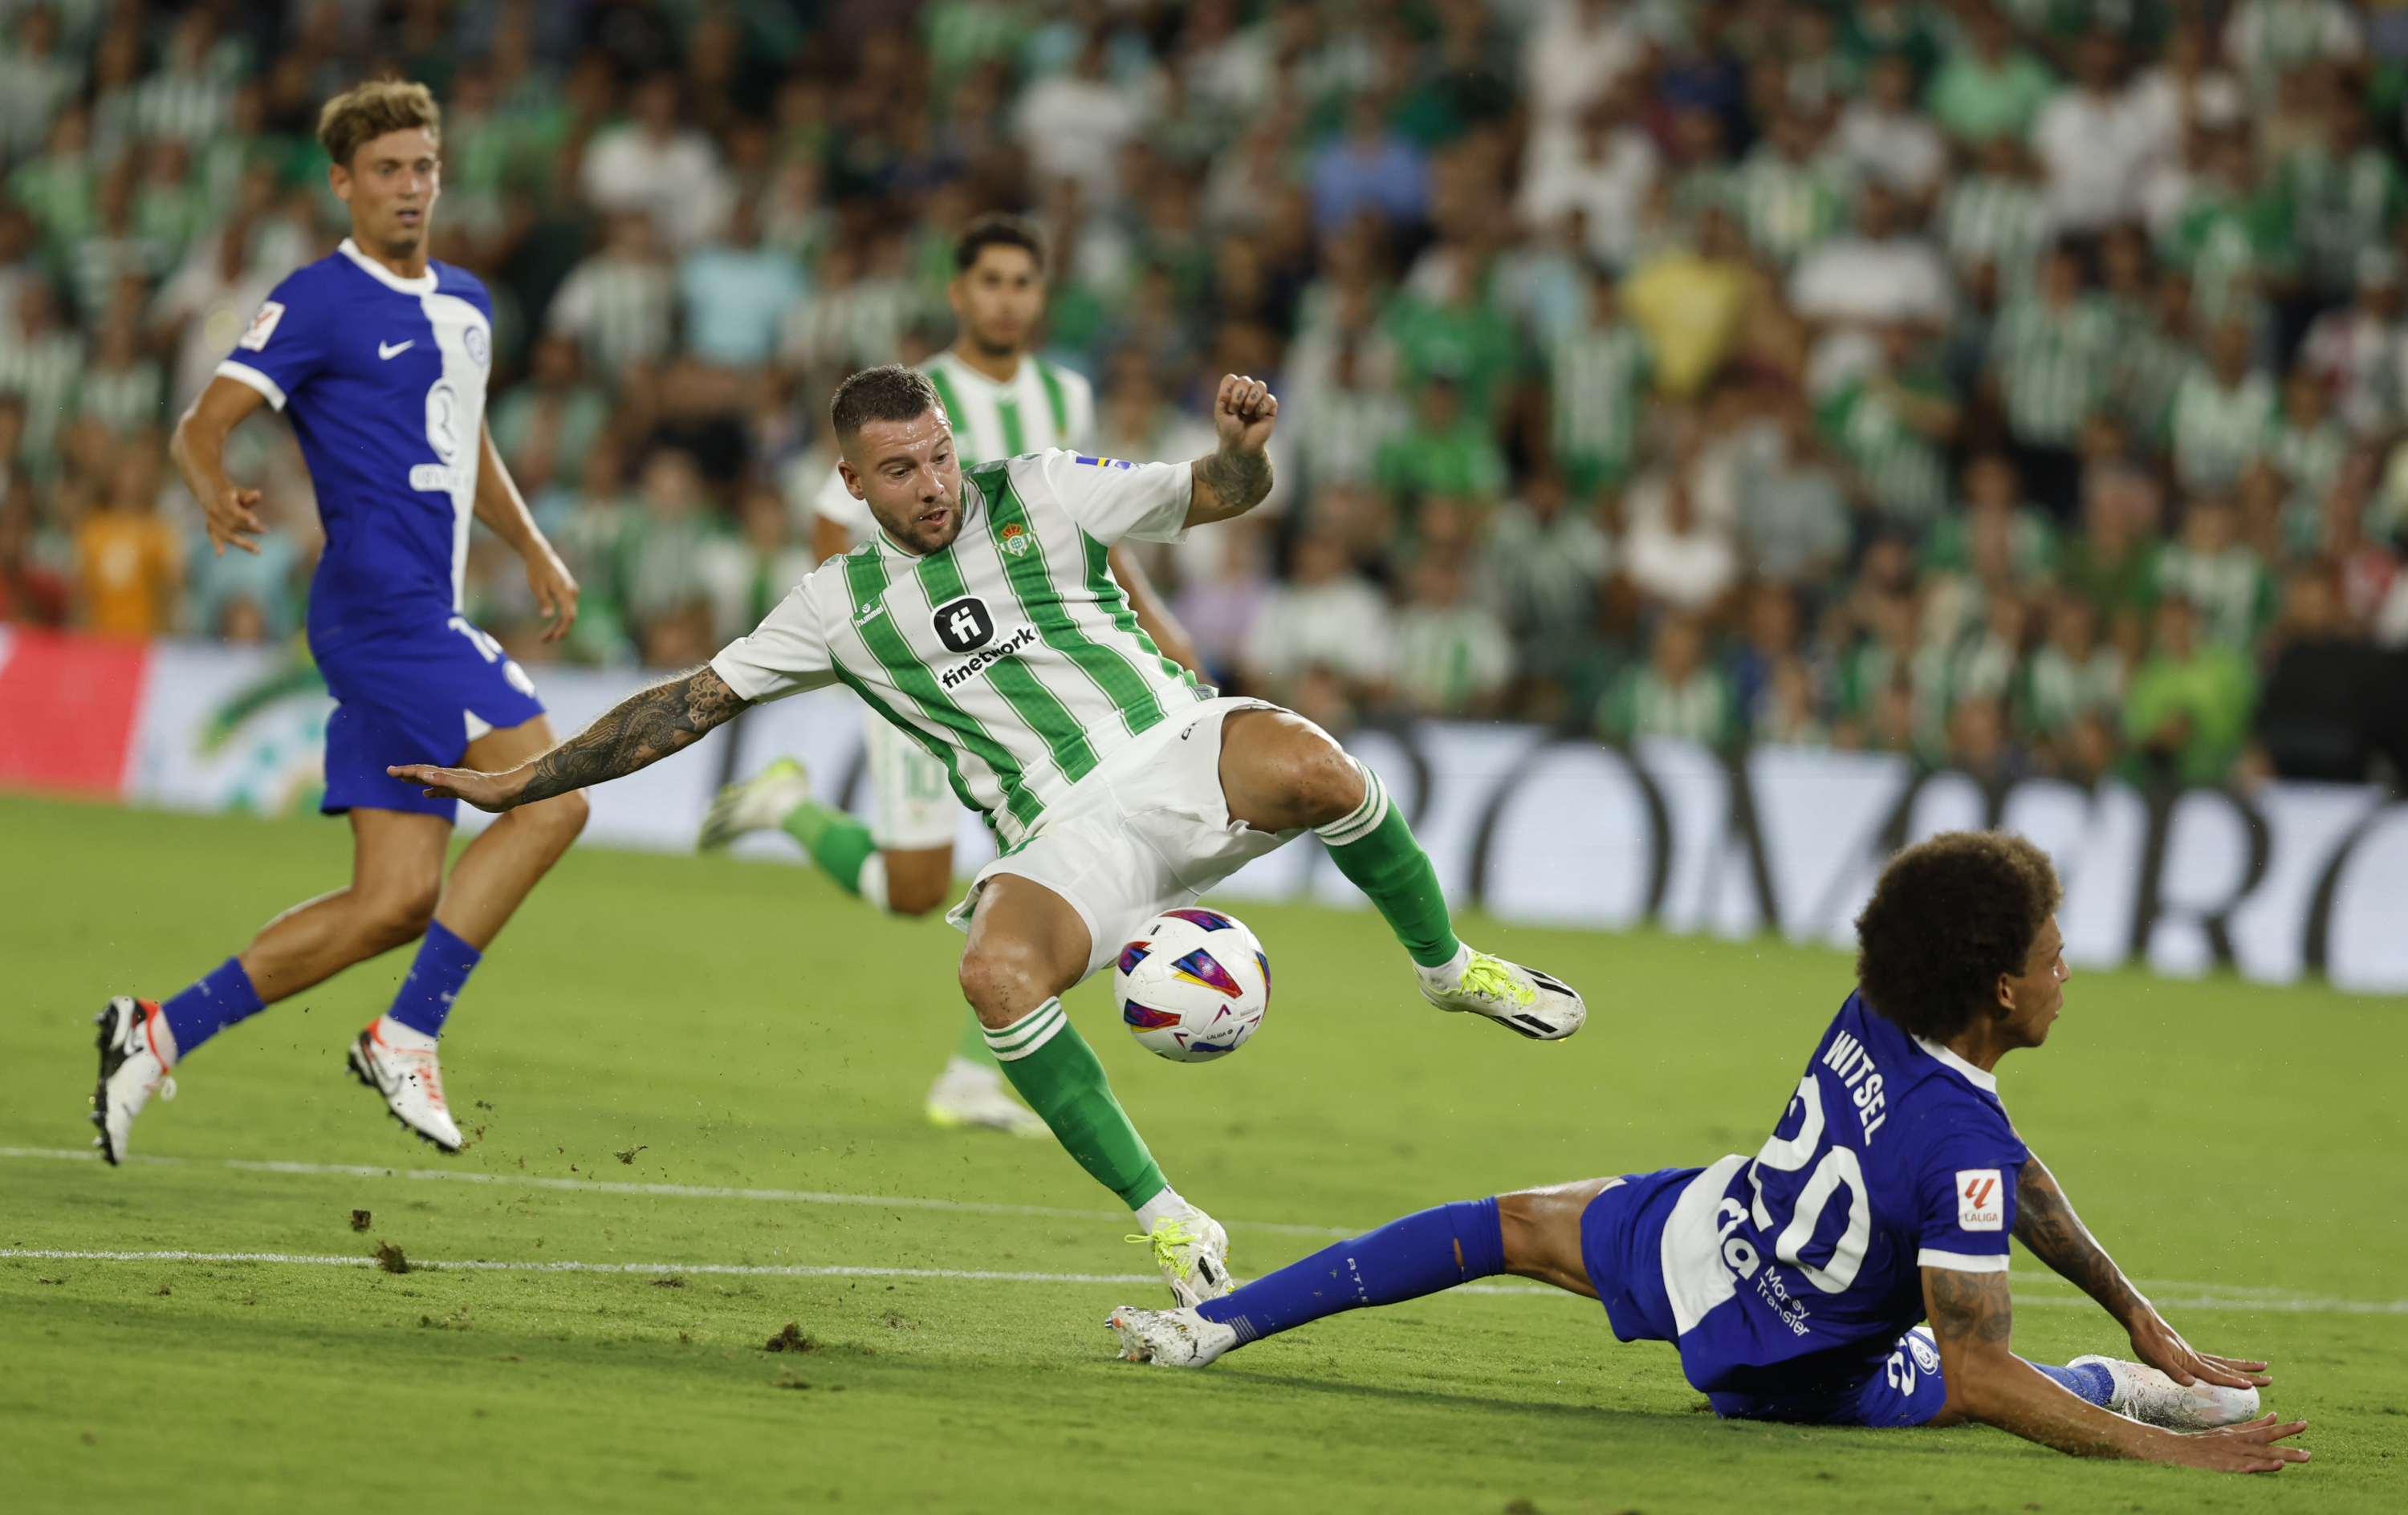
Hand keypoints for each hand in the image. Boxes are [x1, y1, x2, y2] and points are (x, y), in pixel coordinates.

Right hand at [204, 486, 266, 556]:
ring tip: (257, 550)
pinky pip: (214, 538)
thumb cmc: (233, 497)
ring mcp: (212, 521)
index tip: (254, 521)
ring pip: (227, 534)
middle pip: (232, 522)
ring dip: (242, 542)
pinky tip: (220, 554)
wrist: (213, 498)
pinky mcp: (211, 530)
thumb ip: (248, 496)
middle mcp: (216, 511)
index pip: (233, 509)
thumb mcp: (240, 493)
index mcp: (223, 500)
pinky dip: (217, 545)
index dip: (243, 515)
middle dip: (249, 528)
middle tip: (264, 530)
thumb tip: (258, 494)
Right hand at [386, 763, 527, 812]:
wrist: (507, 793)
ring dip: (416, 780)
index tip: (391, 771)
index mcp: (447, 775)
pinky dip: (432, 791)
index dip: (406, 771)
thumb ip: (444, 781)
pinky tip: (426, 794)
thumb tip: (423, 775)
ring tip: (404, 780)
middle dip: (407, 773)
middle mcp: (450, 777)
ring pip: (431, 781)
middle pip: (424, 773)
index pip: (422, 771)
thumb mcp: (464, 787)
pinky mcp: (462, 792)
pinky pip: (442, 791)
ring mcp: (456, 784)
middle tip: (391, 772)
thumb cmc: (487, 790)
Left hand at [525, 546, 580, 643]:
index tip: (554, 639)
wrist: (540, 554)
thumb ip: (544, 601)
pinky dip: (559, 618)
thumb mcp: (537, 586)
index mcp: (566, 592)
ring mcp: (571, 592)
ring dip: (558, 626)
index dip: (563, 629)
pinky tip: (550, 624)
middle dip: (558, 631)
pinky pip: (566, 608)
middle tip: (544, 641)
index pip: (569, 616)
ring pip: (568, 614)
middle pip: (570, 617)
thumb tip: (548, 616)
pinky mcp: (568, 591)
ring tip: (545, 637)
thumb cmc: (537, 569)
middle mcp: (572, 593)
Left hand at [1213, 373, 1276, 453]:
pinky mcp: (1271, 407)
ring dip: (1251, 400)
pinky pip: (1269, 399)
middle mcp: (1247, 391)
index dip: (1228, 391)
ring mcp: (1260, 398)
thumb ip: (1223, 396)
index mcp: (1233, 391)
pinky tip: (1258, 417)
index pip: (1231, 378)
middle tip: (1235, 411)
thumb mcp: (1220, 413)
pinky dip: (1261, 408)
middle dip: (1238, 396)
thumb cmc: (1229, 429)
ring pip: (1260, 385)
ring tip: (1246, 412)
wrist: (1240, 446)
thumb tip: (1234, 383)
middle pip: (1245, 380)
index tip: (1225, 406)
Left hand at [2127, 1307, 2269, 1389]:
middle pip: (2228, 1369)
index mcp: (2192, 1363)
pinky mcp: (2187, 1352)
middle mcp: (2197, 1358)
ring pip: (2224, 1363)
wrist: (2142, 1321)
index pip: (2217, 1376)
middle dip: (2249, 1376)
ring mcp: (2194, 1354)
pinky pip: (2213, 1360)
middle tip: (2270, 1380)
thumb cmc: (2146, 1341)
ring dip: (2243, 1367)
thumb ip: (2174, 1372)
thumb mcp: (2156, 1359)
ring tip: (2261, 1366)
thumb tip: (2192, 1383)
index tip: (2252, 1387)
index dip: (2234, 1382)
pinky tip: (2228, 1366)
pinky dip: (2225, 1364)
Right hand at [2156, 1414, 2310, 1472]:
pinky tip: (2277, 1465)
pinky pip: (2250, 1465)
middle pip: (2267, 1440)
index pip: (2265, 1429)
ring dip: (2284, 1454)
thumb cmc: (2206, 1442)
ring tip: (2304, 1456)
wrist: (2179, 1449)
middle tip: (2308, 1442)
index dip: (2285, 1427)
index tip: (2304, 1424)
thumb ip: (2252, 1426)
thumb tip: (2274, 1416)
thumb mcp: (2228, 1431)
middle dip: (2289, 1439)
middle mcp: (2238, 1441)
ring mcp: (2233, 1453)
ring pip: (2263, 1454)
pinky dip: (2264, 1465)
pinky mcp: (2228, 1465)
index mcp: (2238, 1433)